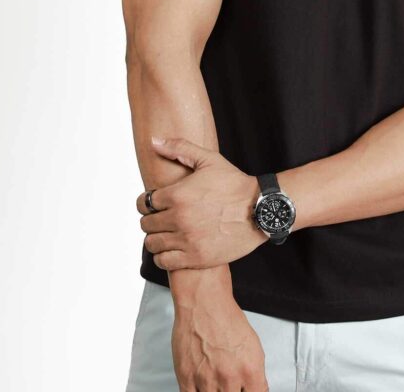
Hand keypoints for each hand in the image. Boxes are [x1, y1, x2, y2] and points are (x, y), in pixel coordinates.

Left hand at [136, 137, 267, 269]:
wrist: (259, 209)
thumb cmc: (235, 185)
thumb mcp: (209, 160)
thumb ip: (179, 148)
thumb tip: (154, 141)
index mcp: (178, 195)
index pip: (144, 203)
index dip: (147, 202)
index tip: (155, 204)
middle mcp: (179, 218)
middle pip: (146, 224)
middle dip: (152, 219)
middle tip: (163, 218)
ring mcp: (187, 239)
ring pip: (152, 243)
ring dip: (156, 238)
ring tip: (167, 233)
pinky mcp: (196, 257)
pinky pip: (164, 261)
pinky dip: (163, 256)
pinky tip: (172, 248)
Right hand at [171, 270, 268, 391]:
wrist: (204, 303)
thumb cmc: (227, 319)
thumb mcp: (253, 345)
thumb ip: (255, 373)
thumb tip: (257, 389)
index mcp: (250, 370)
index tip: (245, 390)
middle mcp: (229, 378)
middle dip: (231, 391)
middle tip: (228, 385)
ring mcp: (207, 380)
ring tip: (215, 382)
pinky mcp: (186, 379)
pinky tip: (202, 387)